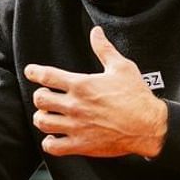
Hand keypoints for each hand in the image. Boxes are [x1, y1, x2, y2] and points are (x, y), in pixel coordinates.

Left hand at [24, 26, 167, 158]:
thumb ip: (104, 49)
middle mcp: (75, 105)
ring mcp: (76, 126)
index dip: (34, 72)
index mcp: (82, 85)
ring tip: (48, 116)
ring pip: (42, 122)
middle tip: (46, 98)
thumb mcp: (122, 67)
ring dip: (42, 118)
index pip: (47, 76)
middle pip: (40, 99)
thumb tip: (96, 32)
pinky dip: (49, 143)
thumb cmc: (137, 97)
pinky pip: (53, 147)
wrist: (149, 126)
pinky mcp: (81, 144)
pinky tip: (55, 137)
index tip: (30, 72)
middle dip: (40, 97)